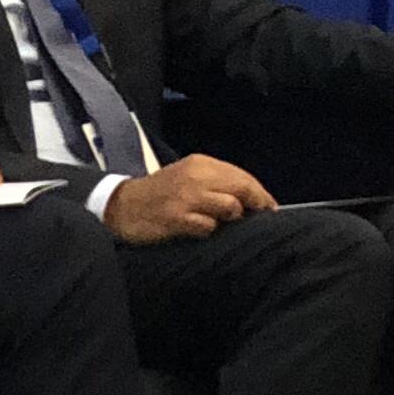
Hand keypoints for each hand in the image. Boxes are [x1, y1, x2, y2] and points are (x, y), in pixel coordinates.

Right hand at [102, 153, 275, 244]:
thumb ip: (216, 182)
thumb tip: (250, 198)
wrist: (122, 205)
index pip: (242, 176)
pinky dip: (210, 230)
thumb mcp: (188, 176)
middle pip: (242, 189)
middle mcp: (196, 176)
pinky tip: (200, 230)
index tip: (271, 208)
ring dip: (232, 219)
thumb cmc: (160, 193)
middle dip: (257, 205)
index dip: (261, 194)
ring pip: (230, 207)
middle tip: (264, 219)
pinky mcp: (176, 218)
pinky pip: (208, 227)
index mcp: (201, 164)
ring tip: (224, 224)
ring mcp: (186, 197)